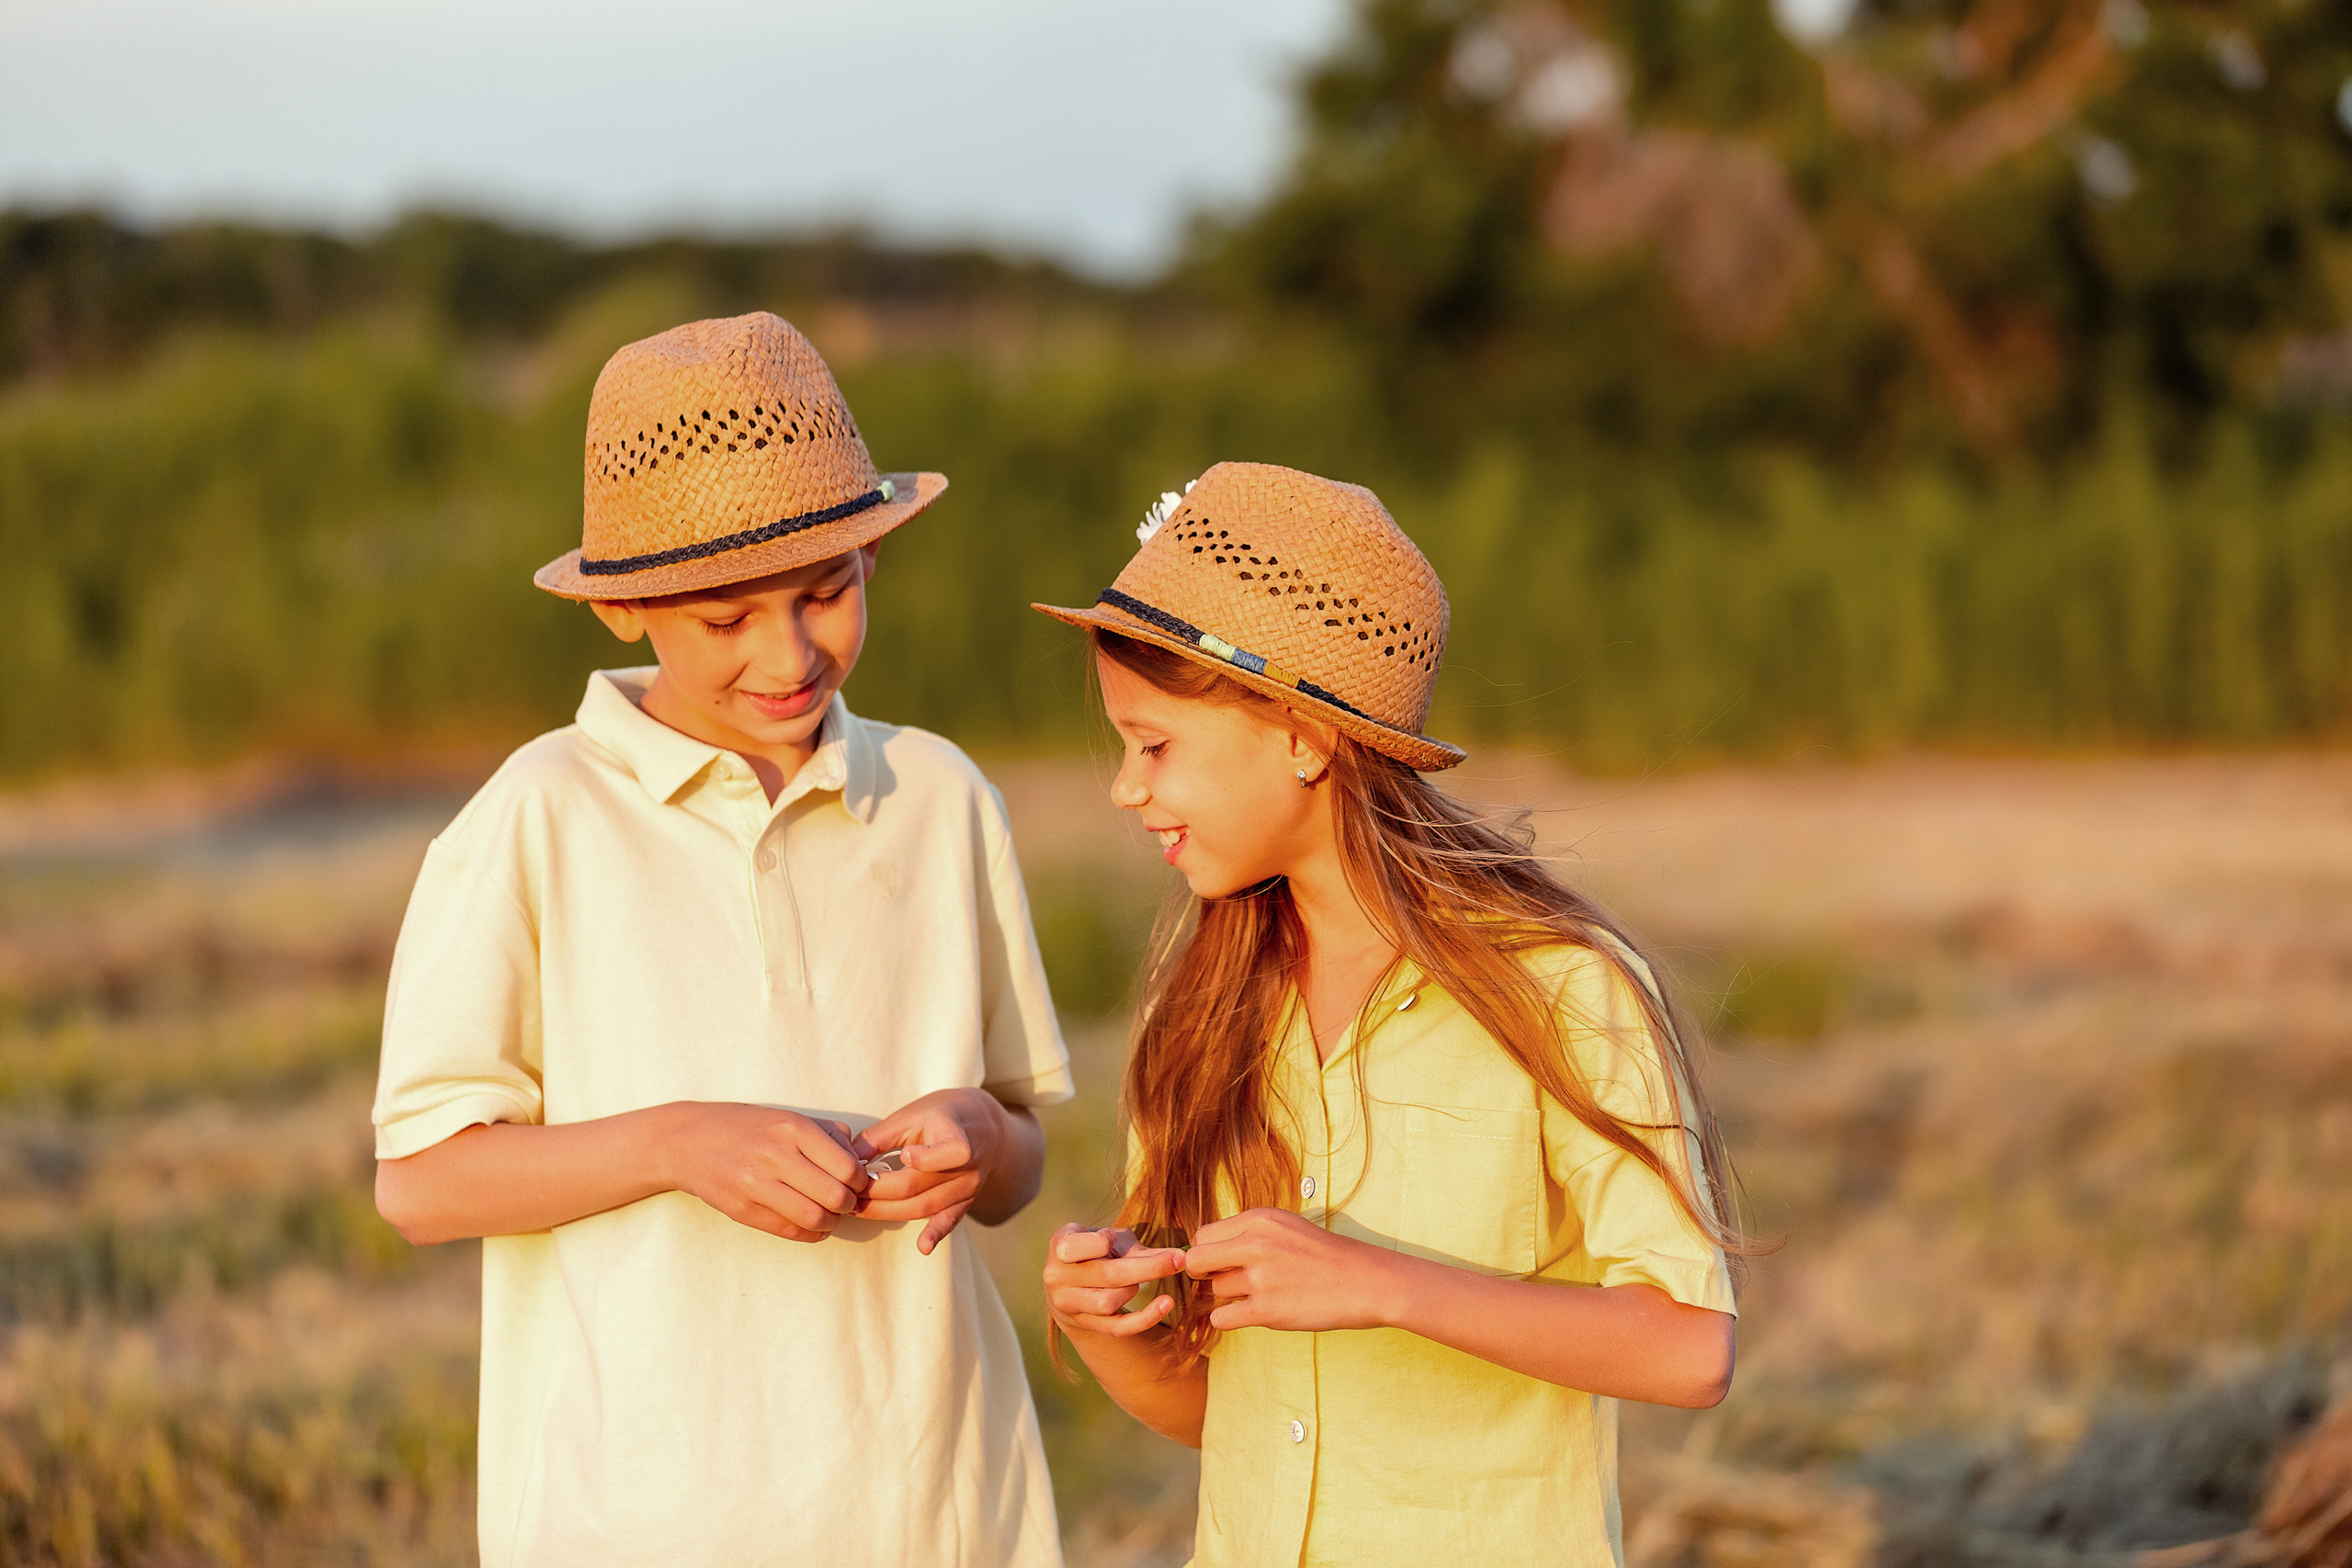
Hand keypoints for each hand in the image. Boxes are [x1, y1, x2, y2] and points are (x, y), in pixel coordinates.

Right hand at [665, 1103, 868, 1242]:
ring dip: (830, 1222)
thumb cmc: (747, 1128)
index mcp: (793, 1128)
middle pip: (835, 1196)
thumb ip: (829, 1135)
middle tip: (846, 1202)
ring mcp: (756, 1184)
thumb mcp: (788, 1118)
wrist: (688, 1141)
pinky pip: (789, 1231)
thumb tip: (861, 1163)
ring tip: (829, 1215)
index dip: (860, 1182)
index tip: (857, 1184)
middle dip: (849, 1205)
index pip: (847, 1168)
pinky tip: (811, 1225)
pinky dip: (810, 1233)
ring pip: (814, 1218)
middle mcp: (775, 1155)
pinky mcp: (741, 1209)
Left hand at [854, 1089, 1020, 1253]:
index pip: (951, 1152)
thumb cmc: (941, 1115)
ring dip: (888, 1212)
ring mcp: (969, 1186)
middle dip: (879, 1193)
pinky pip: (950, 1220)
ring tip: (858, 1210)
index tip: (903, 1155)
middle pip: (919, 1187)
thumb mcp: (913, 1114)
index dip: (926, 1158)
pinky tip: (924, 1246)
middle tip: (848, 1194)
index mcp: (957, 1135)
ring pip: (925, 1207)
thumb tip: (847, 1160)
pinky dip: (936, 1233)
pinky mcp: (966, 1201)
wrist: (983, 1125)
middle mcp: (968, 1165)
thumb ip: (880, 1136)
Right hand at [1043, 1224, 1188, 1337]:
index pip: (1076, 1247)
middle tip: (1179, 1259)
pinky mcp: (1083, 1324)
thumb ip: (1135, 1247)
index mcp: (1060, 1244)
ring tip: (1135, 1280)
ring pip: (1109, 1303)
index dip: (1102, 1241)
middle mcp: (1056, 1276)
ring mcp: (1067, 1303)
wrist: (1070, 1282)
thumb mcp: (1108, 1238)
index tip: (1113, 1237)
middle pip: (1107, 1276)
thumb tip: (1178, 1256)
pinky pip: (1117, 1328)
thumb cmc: (1095, 1250)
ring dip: (1133, 1289)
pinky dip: (1145, 1318)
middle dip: (1149, 1268)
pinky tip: (1166, 1304)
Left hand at [1182, 1207, 1406, 1332]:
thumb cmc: (1325, 1255)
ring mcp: (1260, 1278)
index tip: (1223, 1261)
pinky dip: (1231, 1319)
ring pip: (1215, 1291)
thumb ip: (1248, 1232)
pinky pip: (1221, 1318)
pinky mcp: (1267, 1311)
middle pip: (1194, 1261)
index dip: (1208, 1251)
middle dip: (1203, 1274)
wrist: (1365, 1281)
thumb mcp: (1286, 1226)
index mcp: (1259, 1219)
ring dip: (1232, 1296)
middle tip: (1226, 1280)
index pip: (1202, 1235)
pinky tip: (1253, 1313)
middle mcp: (1255, 1244)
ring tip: (1263, 1294)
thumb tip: (1207, 1249)